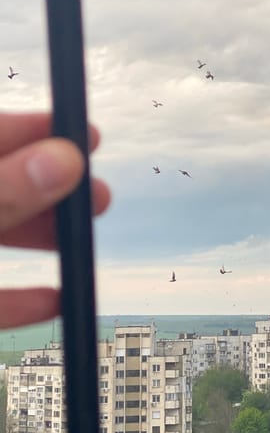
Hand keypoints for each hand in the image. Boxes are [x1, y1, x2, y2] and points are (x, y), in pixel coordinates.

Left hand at [0, 112, 109, 328]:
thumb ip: (2, 194)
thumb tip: (62, 160)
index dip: (35, 131)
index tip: (84, 133)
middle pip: (0, 189)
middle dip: (53, 189)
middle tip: (98, 194)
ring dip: (42, 239)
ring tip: (82, 241)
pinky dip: (19, 300)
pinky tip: (54, 301)